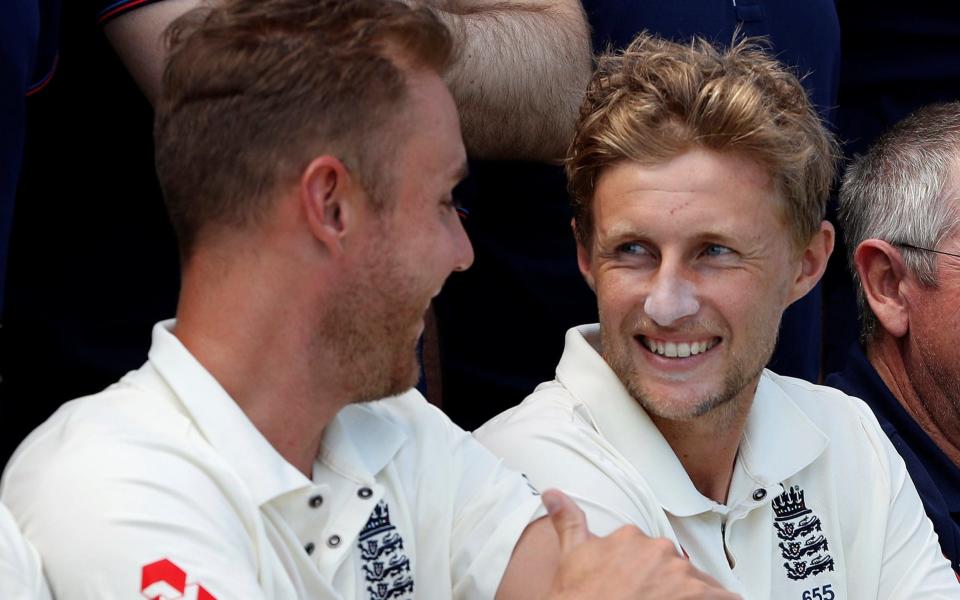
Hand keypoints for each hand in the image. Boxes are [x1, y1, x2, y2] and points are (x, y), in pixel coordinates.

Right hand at [543, 489, 740, 599]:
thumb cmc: (581, 597)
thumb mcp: (571, 558)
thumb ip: (568, 521)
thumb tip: (553, 495)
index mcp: (631, 538)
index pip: (650, 550)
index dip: (646, 571)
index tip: (642, 584)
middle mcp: (659, 553)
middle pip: (675, 568)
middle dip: (669, 585)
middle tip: (656, 598)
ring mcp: (681, 577)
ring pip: (700, 584)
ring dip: (693, 596)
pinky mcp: (700, 598)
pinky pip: (726, 599)